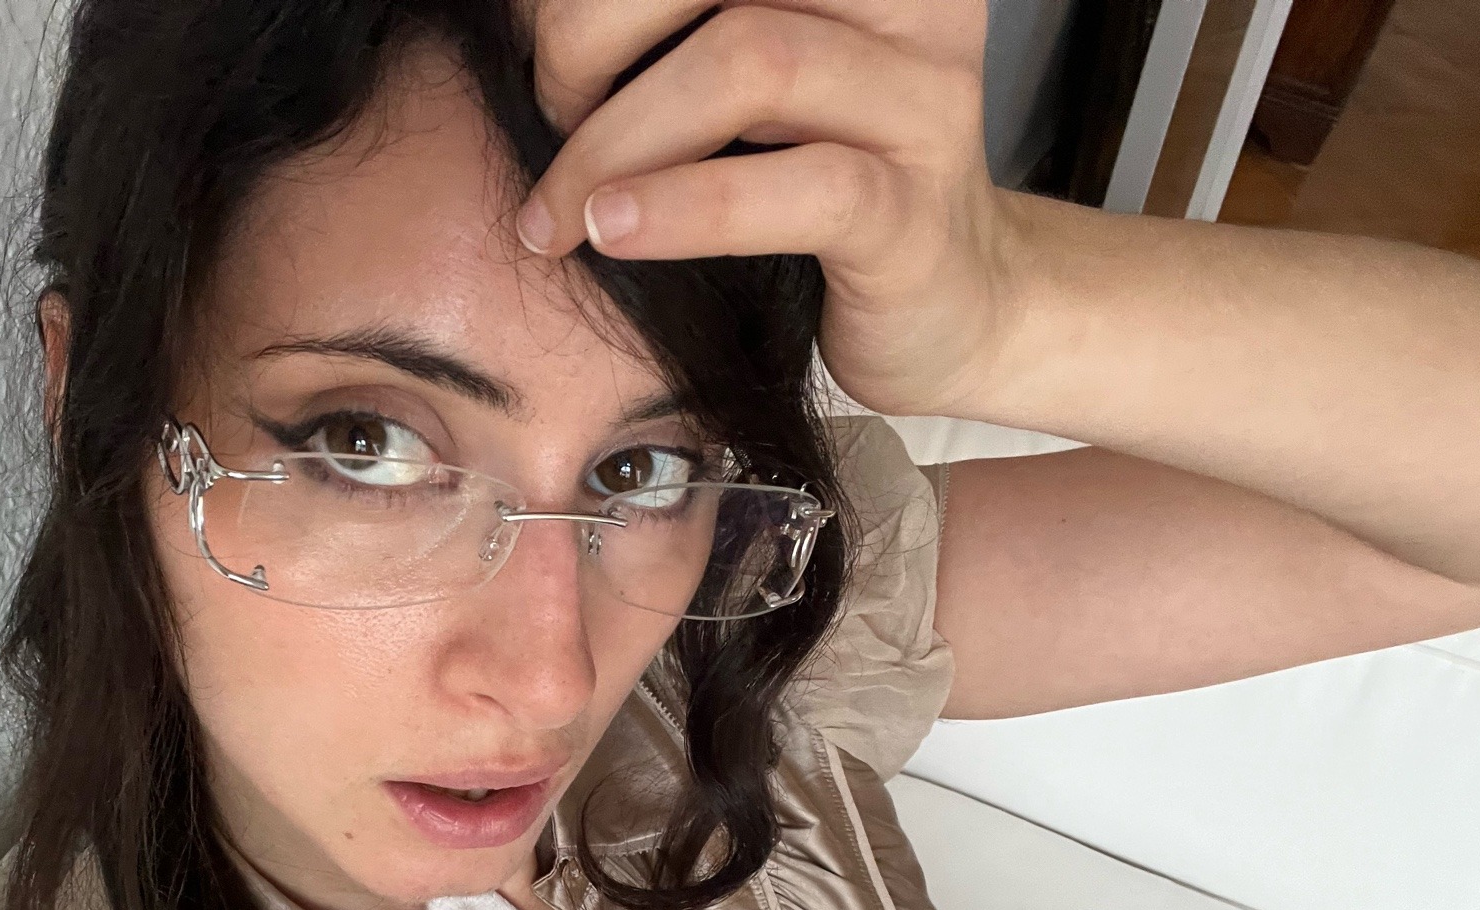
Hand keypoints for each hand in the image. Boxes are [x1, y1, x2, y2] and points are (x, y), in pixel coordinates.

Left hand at [516, 0, 1025, 417]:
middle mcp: (906, 6)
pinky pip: (798, 188)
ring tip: (560, 206)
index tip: (534, 50)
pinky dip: (685, 207)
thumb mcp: (743, 87)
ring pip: (752, 61)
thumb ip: (677, 33)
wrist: (948, 309)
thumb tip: (531, 19)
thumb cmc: (817, 189)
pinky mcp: (914, 214)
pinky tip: (614, 230)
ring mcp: (922, 106)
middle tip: (547, 121)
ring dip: (619, 135)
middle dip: (589, 39)